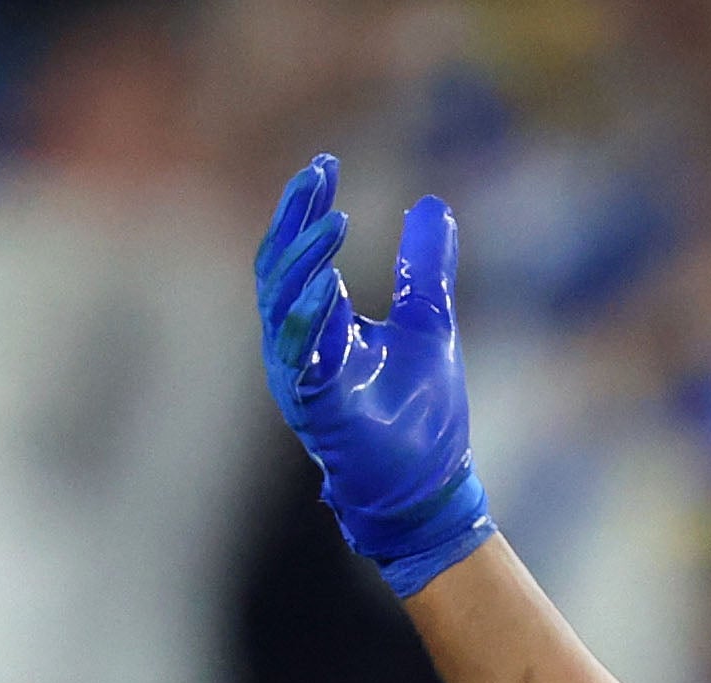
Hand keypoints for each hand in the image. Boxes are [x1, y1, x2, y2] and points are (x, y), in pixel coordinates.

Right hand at [254, 155, 493, 599]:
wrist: (430, 489)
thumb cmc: (423, 418)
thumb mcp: (431, 323)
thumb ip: (424, 267)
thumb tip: (431, 205)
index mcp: (322, 323)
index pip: (300, 252)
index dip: (307, 209)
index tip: (325, 166)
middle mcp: (300, 344)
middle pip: (279, 266)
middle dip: (295, 218)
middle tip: (317, 175)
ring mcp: (299, 374)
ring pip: (280, 301)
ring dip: (303, 257)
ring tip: (331, 217)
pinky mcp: (312, 404)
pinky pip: (297, 350)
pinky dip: (308, 311)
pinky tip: (328, 279)